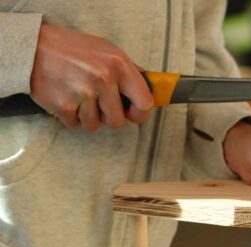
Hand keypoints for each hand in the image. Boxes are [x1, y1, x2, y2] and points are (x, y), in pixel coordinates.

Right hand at [30, 24, 153, 130]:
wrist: (32, 48)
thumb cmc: (73, 49)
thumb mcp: (107, 50)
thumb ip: (128, 70)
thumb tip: (149, 88)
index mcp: (119, 65)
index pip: (144, 102)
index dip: (140, 114)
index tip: (133, 114)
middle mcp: (103, 78)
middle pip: (117, 121)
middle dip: (108, 117)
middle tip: (98, 103)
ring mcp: (83, 93)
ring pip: (94, 125)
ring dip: (86, 116)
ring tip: (77, 96)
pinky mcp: (63, 105)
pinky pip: (74, 124)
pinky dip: (69, 116)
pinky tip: (65, 98)